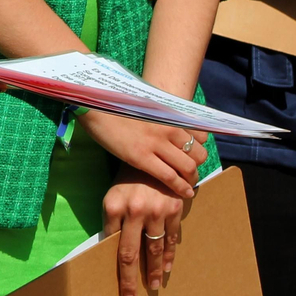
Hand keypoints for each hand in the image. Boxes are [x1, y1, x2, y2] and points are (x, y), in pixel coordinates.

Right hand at [79, 110, 207, 198]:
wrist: (94, 103)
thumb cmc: (116, 102)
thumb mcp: (147, 105)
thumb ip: (161, 118)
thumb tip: (167, 128)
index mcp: (170, 116)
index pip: (201, 136)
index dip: (199, 149)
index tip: (192, 155)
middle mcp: (168, 129)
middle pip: (198, 154)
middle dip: (197, 166)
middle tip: (190, 173)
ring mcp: (155, 144)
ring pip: (188, 167)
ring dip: (191, 179)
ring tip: (187, 185)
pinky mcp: (141, 157)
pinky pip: (169, 177)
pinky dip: (180, 187)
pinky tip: (184, 193)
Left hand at [103, 165, 189, 295]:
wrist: (154, 155)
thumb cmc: (127, 178)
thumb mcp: (113, 195)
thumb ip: (113, 219)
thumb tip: (111, 245)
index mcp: (113, 206)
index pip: (111, 242)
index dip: (112, 261)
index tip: (115, 281)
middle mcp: (133, 210)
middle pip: (130, 253)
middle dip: (130, 278)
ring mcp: (156, 211)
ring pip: (154, 249)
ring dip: (155, 271)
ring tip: (154, 286)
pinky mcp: (174, 210)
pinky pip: (171, 238)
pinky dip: (170, 255)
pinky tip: (167, 267)